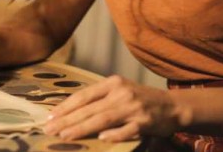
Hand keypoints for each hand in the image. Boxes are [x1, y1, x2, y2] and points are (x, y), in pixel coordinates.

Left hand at [44, 75, 191, 141]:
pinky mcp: (144, 122)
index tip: (50, 116)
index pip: (84, 95)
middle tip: (49, 129)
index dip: (66, 106)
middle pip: (89, 108)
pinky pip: (126, 130)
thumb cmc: (140, 99)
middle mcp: (121, 93)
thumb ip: (99, 98)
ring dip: (82, 128)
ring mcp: (133, 108)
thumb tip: (70, 110)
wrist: (173, 106)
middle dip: (67, 120)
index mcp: (113, 83)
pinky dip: (114, 134)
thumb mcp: (120, 91)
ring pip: (102, 119)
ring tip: (65, 135)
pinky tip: (101, 139)